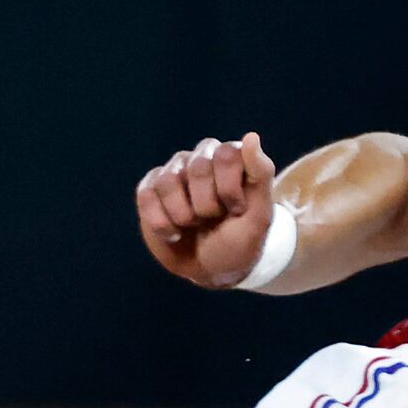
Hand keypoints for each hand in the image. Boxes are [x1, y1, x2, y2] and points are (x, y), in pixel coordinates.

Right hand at [134, 134, 279, 288]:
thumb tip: (251, 136)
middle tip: (213, 219)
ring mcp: (174, 172)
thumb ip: (261, 174)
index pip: (226, 156)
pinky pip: (147, 196)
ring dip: (183, 216)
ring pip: (168, 182)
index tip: (237, 211)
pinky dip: (161, 223)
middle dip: (207, 206)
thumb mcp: (260, 215)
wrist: (214, 270)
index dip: (230, 191)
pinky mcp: (150, 190)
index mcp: (231, 156)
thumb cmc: (240, 241)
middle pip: (197, 168)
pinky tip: (173, 232)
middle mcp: (202, 156)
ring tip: (193, 225)